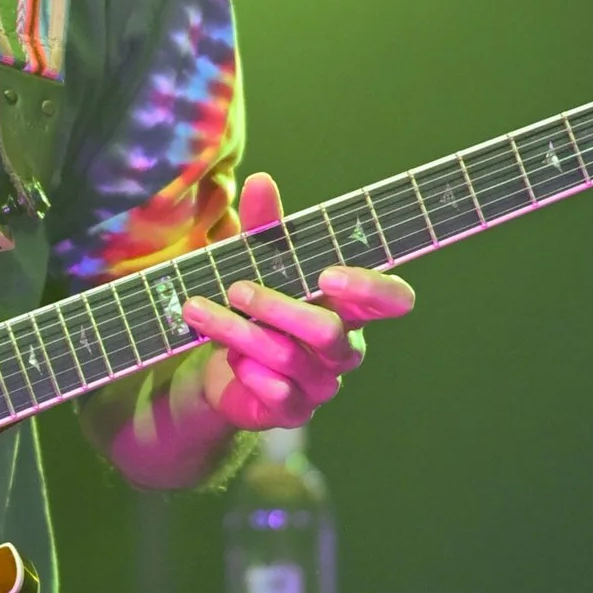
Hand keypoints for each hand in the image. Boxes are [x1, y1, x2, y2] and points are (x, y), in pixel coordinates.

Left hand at [179, 171, 415, 432]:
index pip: (393, 300)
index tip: (327, 275)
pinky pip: (279, 396)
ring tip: (200, 310)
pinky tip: (228, 359)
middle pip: (330, 332)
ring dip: (241, 332)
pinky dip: (248, 372)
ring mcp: (322, 383)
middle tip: (236, 287)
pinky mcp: (295, 412)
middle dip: (278, 307)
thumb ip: (263, 226)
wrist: (217, 367)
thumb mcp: (253, 261)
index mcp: (350, 305)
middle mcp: (345, 346)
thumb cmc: (251, 304)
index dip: (372, 289)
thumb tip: (262, 181)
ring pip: (291, 359)